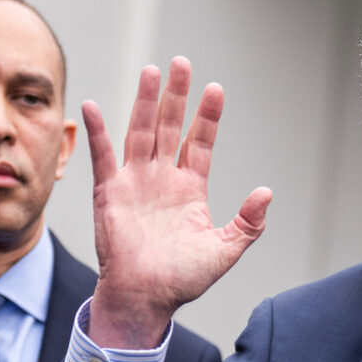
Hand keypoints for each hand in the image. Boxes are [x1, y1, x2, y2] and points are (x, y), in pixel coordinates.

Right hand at [83, 56, 271, 348]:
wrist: (145, 298)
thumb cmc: (182, 279)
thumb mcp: (225, 250)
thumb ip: (248, 222)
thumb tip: (267, 192)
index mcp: (190, 189)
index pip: (201, 143)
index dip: (208, 117)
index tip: (215, 89)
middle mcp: (163, 179)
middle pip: (171, 127)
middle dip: (177, 96)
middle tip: (182, 63)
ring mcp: (136, 182)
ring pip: (141, 132)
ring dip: (146, 102)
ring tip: (152, 71)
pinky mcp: (110, 192)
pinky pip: (103, 156)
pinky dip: (98, 131)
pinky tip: (94, 106)